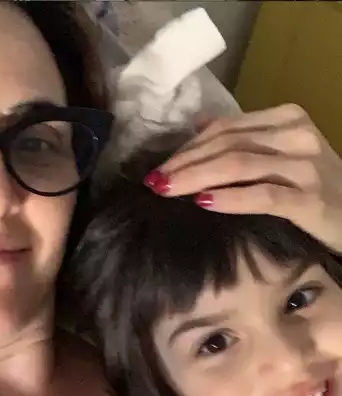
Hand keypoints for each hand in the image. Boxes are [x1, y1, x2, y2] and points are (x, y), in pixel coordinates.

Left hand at [144, 104, 341, 252]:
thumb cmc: (312, 189)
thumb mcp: (280, 156)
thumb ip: (244, 140)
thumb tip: (198, 126)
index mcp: (287, 119)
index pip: (226, 128)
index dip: (187, 147)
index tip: (160, 167)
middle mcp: (296, 135)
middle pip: (227, 144)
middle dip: (184, 163)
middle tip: (155, 182)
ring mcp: (305, 166)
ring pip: (239, 164)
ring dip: (196, 178)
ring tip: (167, 191)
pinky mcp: (310, 198)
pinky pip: (262, 195)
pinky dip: (229, 198)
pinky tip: (203, 203)